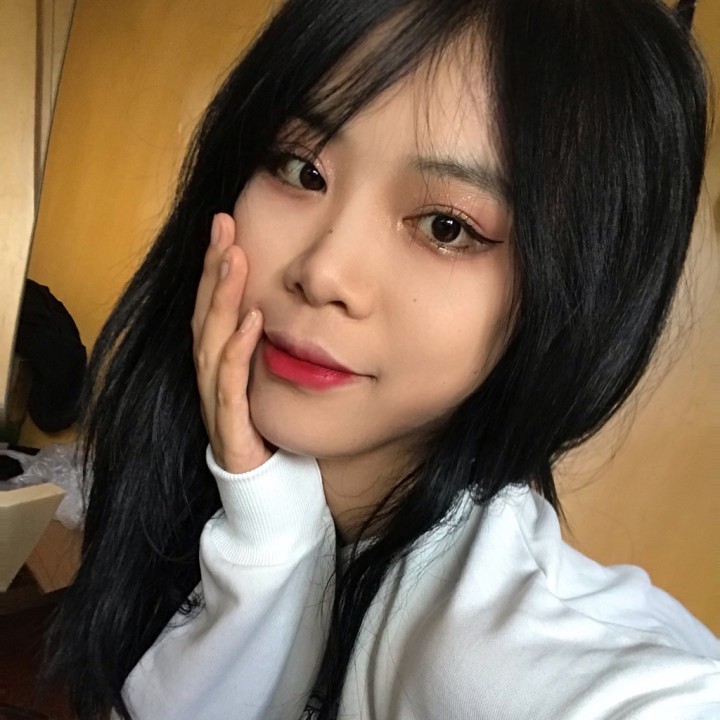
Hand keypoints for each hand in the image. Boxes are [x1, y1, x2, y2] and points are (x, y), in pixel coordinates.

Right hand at [192, 212, 270, 472]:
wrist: (265, 490)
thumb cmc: (264, 433)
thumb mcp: (263, 381)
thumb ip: (260, 347)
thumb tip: (271, 304)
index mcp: (218, 366)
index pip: (211, 308)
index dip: (214, 268)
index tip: (225, 226)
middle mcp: (210, 379)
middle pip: (205, 316)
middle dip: (213, 269)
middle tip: (223, 226)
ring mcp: (216, 402)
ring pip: (211, 342)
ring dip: (222, 298)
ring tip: (234, 259)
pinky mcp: (230, 429)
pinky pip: (230, 385)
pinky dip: (238, 351)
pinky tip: (252, 321)